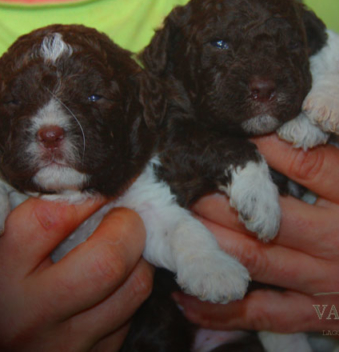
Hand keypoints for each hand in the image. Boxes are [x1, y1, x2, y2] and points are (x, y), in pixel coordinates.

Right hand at [0, 198, 152, 351]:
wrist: (5, 347)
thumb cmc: (4, 294)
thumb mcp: (3, 255)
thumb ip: (33, 226)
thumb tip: (81, 191)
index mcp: (0, 278)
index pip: (49, 220)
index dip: (84, 195)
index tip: (97, 189)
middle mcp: (33, 316)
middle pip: (107, 262)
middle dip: (127, 227)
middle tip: (123, 216)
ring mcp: (67, 344)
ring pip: (134, 289)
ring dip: (139, 259)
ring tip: (126, 247)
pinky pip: (130, 317)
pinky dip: (130, 293)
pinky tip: (115, 285)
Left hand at [176, 135, 338, 351]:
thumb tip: (302, 140)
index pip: (302, 161)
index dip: (260, 143)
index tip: (230, 130)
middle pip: (264, 213)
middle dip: (218, 195)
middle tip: (186, 178)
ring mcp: (325, 280)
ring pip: (254, 259)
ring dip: (210, 241)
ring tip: (178, 224)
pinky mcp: (321, 315)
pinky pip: (262, 313)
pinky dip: (222, 306)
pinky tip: (188, 297)